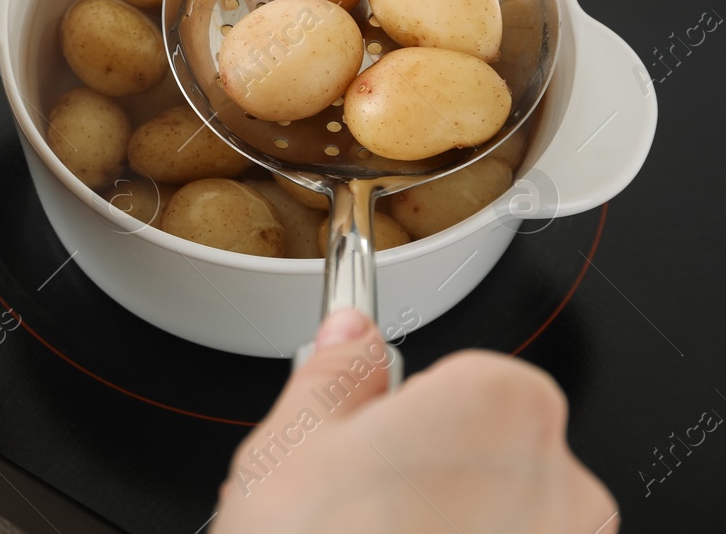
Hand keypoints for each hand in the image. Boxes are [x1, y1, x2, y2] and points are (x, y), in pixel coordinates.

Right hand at [212, 309, 617, 533]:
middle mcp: (559, 481)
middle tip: (355, 502)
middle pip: (491, 448)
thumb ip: (337, 372)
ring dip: (449, 527)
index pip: (463, 374)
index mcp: (499, 405)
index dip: (401, 407)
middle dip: (431, 469)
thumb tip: (351, 338)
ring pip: (503, 518)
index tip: (363, 434)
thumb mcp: (293, 441)